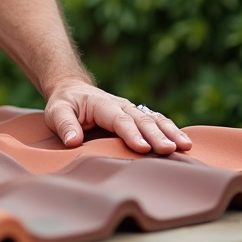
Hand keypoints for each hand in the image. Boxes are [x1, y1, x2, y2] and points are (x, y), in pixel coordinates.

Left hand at [44, 82, 192, 154]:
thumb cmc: (65, 104)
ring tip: (185, 146)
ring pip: (154, 119)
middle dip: (156, 135)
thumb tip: (73, 141)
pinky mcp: (137, 117)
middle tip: (169, 150)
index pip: (119, 120)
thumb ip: (64, 125)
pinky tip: (184, 142)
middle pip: (141, 120)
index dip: (131, 133)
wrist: (73, 91)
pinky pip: (157, 121)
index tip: (142, 148)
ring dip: (170, 131)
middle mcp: (121, 106)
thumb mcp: (56, 111)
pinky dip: (170, 130)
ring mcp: (132, 111)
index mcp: (102, 104)